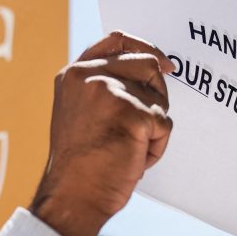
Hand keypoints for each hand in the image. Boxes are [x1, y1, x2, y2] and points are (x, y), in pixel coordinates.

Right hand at [29, 31, 174, 235]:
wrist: (72, 195)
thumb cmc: (80, 163)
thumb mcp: (79, 112)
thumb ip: (102, 86)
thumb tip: (149, 69)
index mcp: (73, 74)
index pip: (116, 40)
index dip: (145, 47)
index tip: (164, 63)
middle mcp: (88, 75)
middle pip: (147, 65)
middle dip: (156, 95)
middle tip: (143, 128)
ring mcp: (109, 91)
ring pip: (159, 97)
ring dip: (154, 127)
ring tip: (129, 148)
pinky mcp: (132, 112)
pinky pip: (164, 124)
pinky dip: (156, 147)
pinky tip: (133, 159)